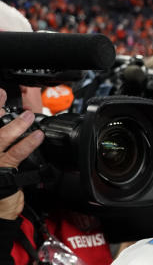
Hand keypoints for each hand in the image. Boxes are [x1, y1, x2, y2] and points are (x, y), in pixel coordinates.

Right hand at [0, 88, 44, 219]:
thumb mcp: (0, 160)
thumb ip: (3, 142)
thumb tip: (10, 124)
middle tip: (1, 93)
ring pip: (0, 137)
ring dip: (15, 125)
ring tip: (27, 116)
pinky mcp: (2, 170)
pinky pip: (16, 153)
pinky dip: (27, 143)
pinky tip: (37, 137)